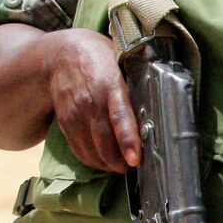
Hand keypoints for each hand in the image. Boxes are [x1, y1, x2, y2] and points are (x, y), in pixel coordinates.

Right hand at [41, 29, 140, 172]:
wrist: (59, 55)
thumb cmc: (100, 58)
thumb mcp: (121, 61)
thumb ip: (137, 81)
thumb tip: (164, 99)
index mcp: (109, 84)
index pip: (119, 116)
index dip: (128, 140)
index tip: (135, 159)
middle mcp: (90, 101)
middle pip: (103, 139)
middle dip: (118, 160)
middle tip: (132, 168)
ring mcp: (75, 113)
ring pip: (90, 148)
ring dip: (106, 163)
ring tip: (120, 168)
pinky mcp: (65, 121)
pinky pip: (78, 148)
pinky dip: (91, 159)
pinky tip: (103, 162)